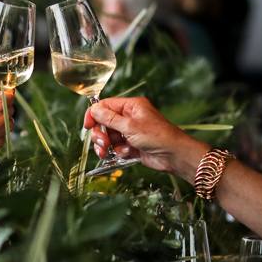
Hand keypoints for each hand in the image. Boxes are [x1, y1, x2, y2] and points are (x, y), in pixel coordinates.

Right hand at [85, 97, 207, 178]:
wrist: (174, 155)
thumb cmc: (158, 136)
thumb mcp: (130, 126)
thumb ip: (109, 118)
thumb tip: (94, 109)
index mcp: (131, 106)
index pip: (105, 106)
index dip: (94, 115)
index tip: (88, 126)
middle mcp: (130, 117)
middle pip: (104, 122)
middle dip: (100, 134)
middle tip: (102, 143)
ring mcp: (131, 132)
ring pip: (109, 137)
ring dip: (107, 145)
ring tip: (108, 151)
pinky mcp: (133, 145)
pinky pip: (117, 147)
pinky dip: (119, 151)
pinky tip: (127, 153)